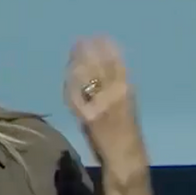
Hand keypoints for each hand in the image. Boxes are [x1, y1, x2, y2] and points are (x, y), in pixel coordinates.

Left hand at [64, 36, 149, 183]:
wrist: (125, 157)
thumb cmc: (127, 135)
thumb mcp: (127, 108)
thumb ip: (116, 92)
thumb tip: (100, 74)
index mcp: (128, 92)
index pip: (118, 64)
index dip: (108, 49)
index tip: (101, 37)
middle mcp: (115, 95)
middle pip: (100, 68)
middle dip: (90, 52)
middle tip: (80, 40)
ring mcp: (100, 106)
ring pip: (88, 79)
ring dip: (79, 64)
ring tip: (73, 53)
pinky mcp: (88, 118)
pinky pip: (76, 98)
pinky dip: (71, 86)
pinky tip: (67, 77)